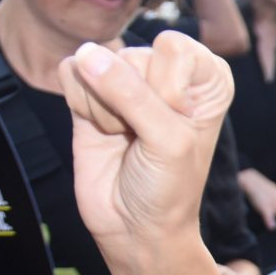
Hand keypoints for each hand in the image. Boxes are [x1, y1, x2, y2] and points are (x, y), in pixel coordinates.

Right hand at [60, 32, 235, 246]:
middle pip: (132, 54)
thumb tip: (87, 54)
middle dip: (132, 103)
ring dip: (105, 108)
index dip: (167, 90)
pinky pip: (70, 72)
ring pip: (96, 61)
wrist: (134, 227)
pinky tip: (101, 129)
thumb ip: (131, 94)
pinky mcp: (90, 92)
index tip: (175, 126)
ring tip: (124, 136)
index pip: (174, 47)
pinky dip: (80, 104)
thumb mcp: (168, 141)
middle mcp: (167, 72)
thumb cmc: (168, 188)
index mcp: (205, 76)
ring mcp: (125, 80)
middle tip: (144, 138)